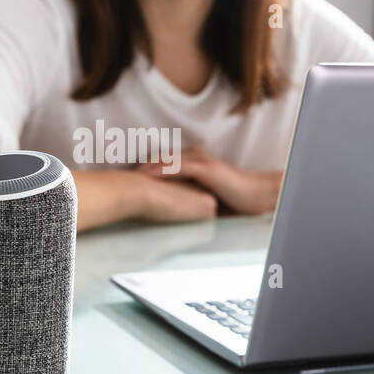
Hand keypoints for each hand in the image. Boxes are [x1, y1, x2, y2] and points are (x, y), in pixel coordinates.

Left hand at [135, 148, 282, 215]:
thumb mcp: (206, 201)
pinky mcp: (206, 169)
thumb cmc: (236, 200)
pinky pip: (179, 167)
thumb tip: (172, 214)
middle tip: (115, 175)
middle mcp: (195, 159)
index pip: (162, 165)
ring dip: (146, 167)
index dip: (143, 171)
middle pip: (159, 160)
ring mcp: (200, 162)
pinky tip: (148, 175)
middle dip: (138, 167)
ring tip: (125, 175)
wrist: (258, 196)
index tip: (123, 180)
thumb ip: (189, 202)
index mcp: (193, 165)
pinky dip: (163, 170)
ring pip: (166, 161)